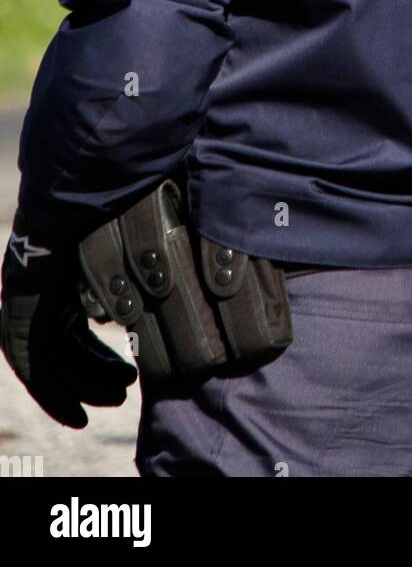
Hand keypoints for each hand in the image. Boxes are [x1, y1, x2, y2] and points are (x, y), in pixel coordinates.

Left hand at [0, 211, 136, 428]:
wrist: (74, 208)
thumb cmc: (107, 223)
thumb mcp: (126, 260)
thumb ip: (141, 280)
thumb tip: (177, 286)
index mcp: (60, 290)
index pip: (78, 337)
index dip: (101, 361)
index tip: (128, 376)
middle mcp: (40, 305)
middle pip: (67, 355)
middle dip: (96, 377)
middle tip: (124, 393)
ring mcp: (27, 313)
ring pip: (54, 369)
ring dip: (85, 388)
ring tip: (118, 398)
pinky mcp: (21, 323)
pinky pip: (35, 374)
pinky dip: (55, 398)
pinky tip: (80, 415)